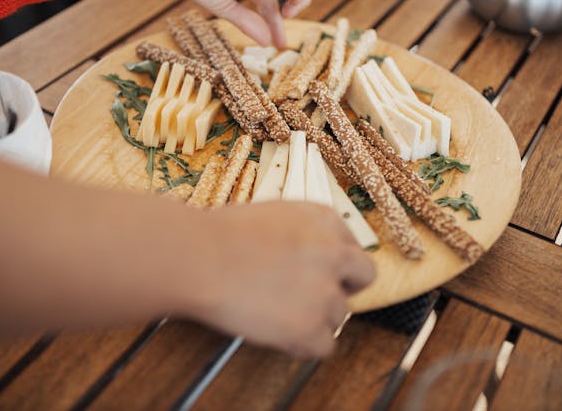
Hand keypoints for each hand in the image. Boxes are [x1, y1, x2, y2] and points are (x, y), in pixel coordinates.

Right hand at [187, 201, 375, 356]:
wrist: (198, 257)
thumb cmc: (219, 235)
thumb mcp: (272, 214)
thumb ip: (301, 234)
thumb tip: (306, 257)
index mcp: (325, 219)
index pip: (353, 246)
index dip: (335, 264)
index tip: (316, 273)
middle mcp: (335, 253)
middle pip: (363, 277)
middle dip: (341, 287)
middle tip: (309, 296)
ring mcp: (325, 291)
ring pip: (339, 316)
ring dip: (314, 317)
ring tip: (276, 312)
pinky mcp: (310, 327)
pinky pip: (324, 347)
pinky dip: (303, 345)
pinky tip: (279, 334)